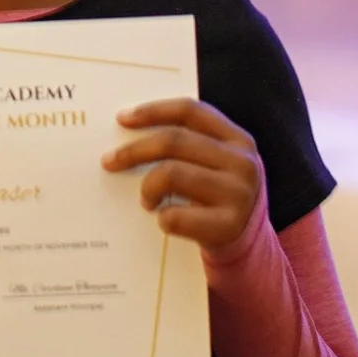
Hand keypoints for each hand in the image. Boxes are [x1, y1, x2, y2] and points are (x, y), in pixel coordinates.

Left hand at [100, 98, 263, 261]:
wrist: (247, 245)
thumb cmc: (218, 197)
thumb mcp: (217, 164)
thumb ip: (189, 145)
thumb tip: (129, 132)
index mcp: (238, 139)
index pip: (190, 111)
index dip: (153, 111)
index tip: (122, 118)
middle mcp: (242, 163)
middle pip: (174, 141)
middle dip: (134, 150)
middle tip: (109, 161)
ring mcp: (238, 194)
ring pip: (171, 174)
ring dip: (148, 187)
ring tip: (146, 200)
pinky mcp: (228, 226)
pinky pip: (176, 215)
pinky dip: (162, 218)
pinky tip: (164, 220)